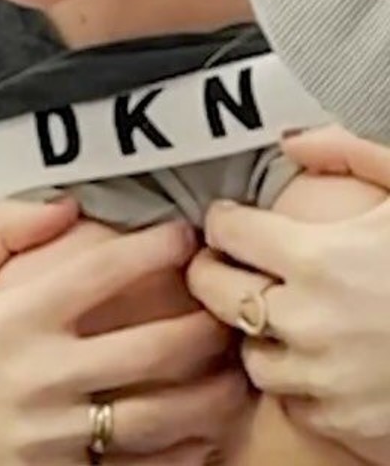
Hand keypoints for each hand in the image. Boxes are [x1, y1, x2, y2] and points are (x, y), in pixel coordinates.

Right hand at [0, 199, 242, 464]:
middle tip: (231, 305)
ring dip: (211, 394)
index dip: (151, 249)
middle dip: (202, 325)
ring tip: (240, 370)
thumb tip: (64, 204)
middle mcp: (42, 375)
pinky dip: (184, 454)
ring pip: (159, 416)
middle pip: (148, 350)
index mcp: (15, 320)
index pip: (98, 275)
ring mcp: (57, 435)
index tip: (185, 232)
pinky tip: (211, 433)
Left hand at [187, 147, 389, 465]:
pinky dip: (299, 383)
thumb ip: (350, 154)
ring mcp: (324, 379)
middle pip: (215, 294)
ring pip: (251, 355)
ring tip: (277, 316)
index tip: (230, 220)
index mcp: (316, 260)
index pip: (225, 232)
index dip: (224, 221)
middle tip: (227, 264)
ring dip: (257, 334)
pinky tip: (319, 359)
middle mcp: (308, 322)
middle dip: (213, 273)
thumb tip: (292, 140)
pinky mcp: (346, 424)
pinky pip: (294, 404)